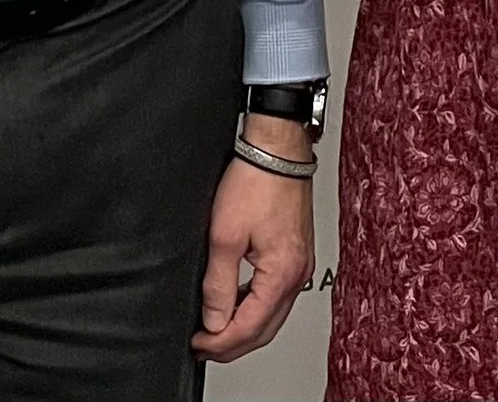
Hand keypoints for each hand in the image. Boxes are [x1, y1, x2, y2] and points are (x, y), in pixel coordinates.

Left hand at [191, 116, 315, 361]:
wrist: (277, 149)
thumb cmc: (256, 181)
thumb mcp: (225, 236)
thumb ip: (218, 284)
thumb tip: (214, 320)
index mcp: (283, 274)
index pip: (250, 328)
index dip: (220, 343)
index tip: (197, 345)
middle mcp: (298, 274)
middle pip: (266, 329)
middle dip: (233, 344)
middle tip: (204, 348)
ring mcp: (300, 264)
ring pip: (273, 315)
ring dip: (244, 327)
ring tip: (215, 330)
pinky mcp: (296, 254)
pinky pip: (277, 295)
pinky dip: (255, 307)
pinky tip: (236, 304)